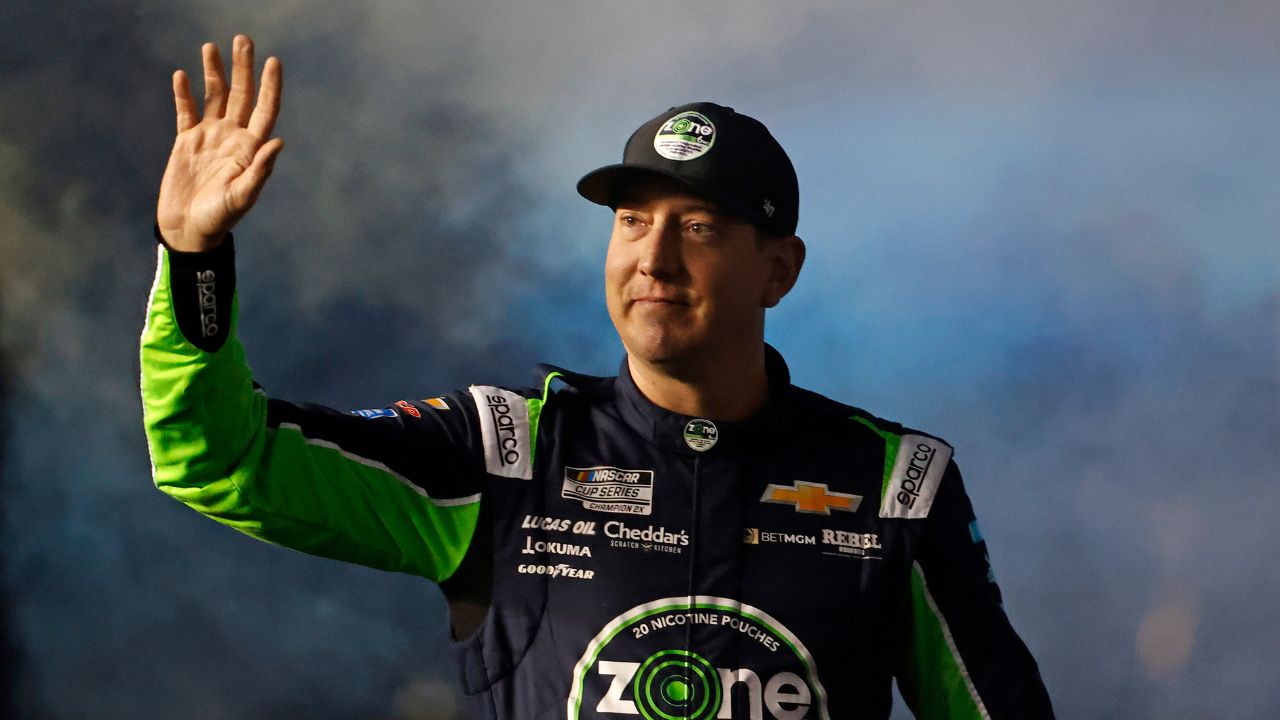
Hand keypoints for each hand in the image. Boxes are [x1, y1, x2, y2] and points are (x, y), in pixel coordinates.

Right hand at [157, 34, 283, 251]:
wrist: (188, 230)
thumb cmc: (219, 219)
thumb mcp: (242, 197)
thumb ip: (260, 171)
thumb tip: (278, 142)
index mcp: (250, 149)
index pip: (264, 110)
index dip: (270, 87)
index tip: (273, 61)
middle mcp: (232, 138)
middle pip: (241, 96)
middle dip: (243, 68)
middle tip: (243, 40)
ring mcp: (209, 138)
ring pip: (214, 97)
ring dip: (213, 73)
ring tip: (210, 47)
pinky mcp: (186, 142)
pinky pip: (186, 112)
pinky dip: (184, 94)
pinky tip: (182, 75)